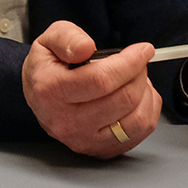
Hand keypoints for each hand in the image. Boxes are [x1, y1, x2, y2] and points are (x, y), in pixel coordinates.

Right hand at [22, 20, 161, 157]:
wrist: (39, 97)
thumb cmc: (49, 68)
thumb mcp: (49, 40)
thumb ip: (67, 38)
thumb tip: (86, 48)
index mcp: (52, 90)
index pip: (101, 80)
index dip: (130, 62)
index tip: (143, 50)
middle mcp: (66, 121)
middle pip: (123, 99)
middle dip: (139, 73)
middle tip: (138, 61)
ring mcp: (84, 139)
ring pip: (136, 120)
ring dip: (145, 93)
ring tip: (136, 79)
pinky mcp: (100, 149)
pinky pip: (139, 133)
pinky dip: (148, 110)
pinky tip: (138, 96)